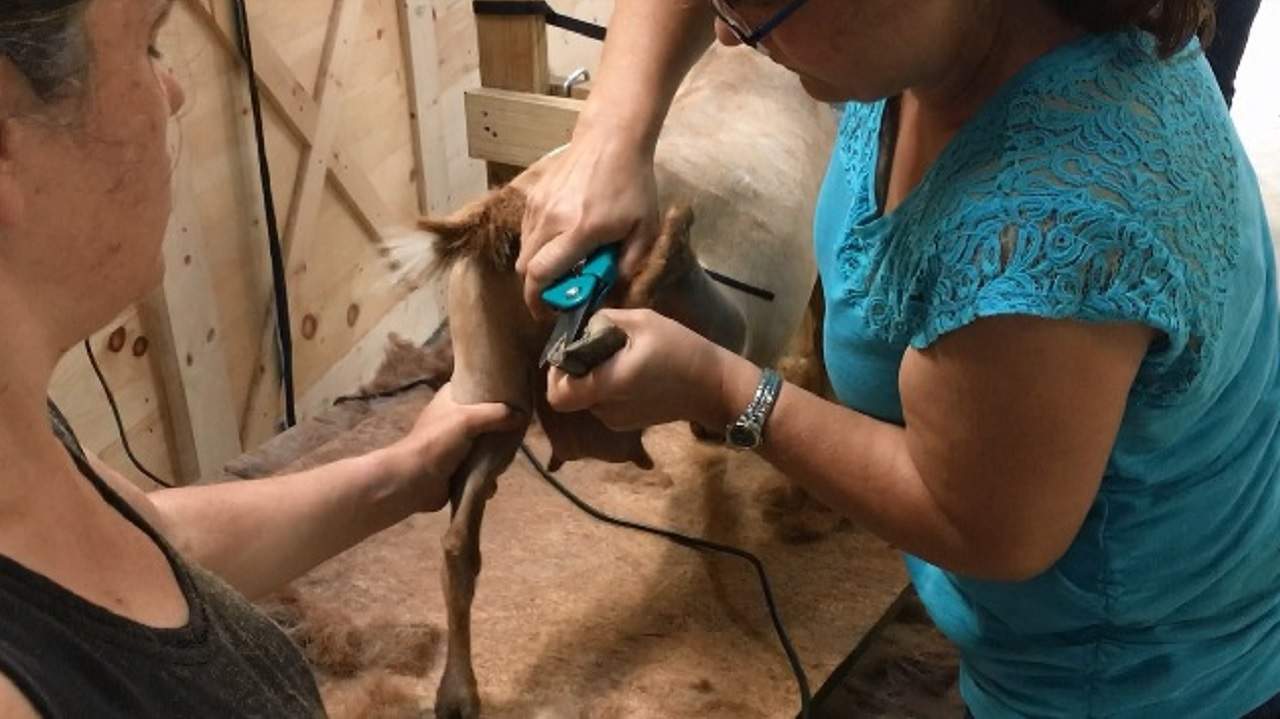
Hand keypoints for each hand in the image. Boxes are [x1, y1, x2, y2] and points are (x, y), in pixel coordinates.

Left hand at [386, 384, 523, 511]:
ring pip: (485, 446)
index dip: (491, 386)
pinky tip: (490, 482)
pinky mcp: (457, 468)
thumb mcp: (467, 419)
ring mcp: (455, 445)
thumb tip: (521, 415)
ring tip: (504, 461)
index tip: (512, 390)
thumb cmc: (437, 442)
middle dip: (500, 428)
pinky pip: (480, 470)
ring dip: (495, 457)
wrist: (414, 481)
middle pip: (485, 418)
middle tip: (514, 431)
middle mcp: (453, 420)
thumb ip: (496, 414)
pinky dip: (486, 478)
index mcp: (449, 400)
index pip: (473, 385)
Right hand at [516, 126, 659, 316]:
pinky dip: (536, 247)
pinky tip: (559, 244)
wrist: (611, 138)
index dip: (540, 302)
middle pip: (525, 269)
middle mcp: (552, 219)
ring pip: (523, 252)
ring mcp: (539, 206)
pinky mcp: (533, 197)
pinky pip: (526, 233)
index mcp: (580, 230)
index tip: (550, 315)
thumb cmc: (633, 184)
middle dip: (536, 291)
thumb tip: (611, 293)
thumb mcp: (644, 228)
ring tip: (561, 269)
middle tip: (556, 297)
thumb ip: (629, 265)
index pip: (542, 274)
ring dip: (536, 268)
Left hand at [545, 308, 735, 430]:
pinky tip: (632, 371)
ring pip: (587, 397)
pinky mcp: (628, 423)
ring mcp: (616, 420)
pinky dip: (609, 387)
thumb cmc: (680, 349)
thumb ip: (604, 320)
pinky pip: (604, 403)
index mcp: (607, 385)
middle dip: (578, 370)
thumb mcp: (642, 321)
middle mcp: (606, 410)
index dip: (555, 374)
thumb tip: (582, 324)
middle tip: (599, 347)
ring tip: (622, 356)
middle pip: (572, 394)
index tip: (570, 353)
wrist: (713, 386)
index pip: (557, 395)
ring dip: (595, 377)